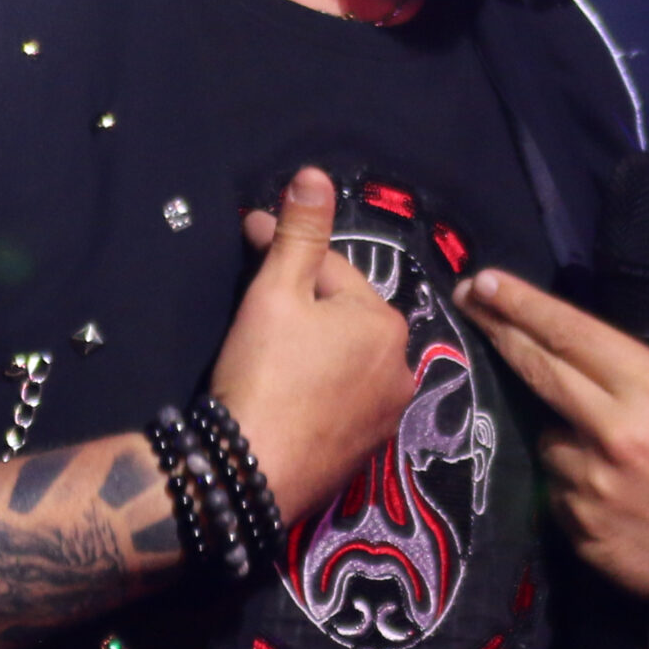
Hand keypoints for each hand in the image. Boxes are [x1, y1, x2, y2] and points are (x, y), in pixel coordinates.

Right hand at [213, 168, 414, 520]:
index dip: (282, 252)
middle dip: (304, 303)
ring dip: (314, 346)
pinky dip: (319, 389)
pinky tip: (287, 394)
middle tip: (256, 306)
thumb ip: (298, 231)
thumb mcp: (276, 291)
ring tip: (269, 352)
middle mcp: (402, 366)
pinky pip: (342, 400)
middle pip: (341, 316)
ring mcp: (388, 414)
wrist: (252, 474)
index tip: (247, 236)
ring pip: (344, 359)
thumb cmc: (264, 372)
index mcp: (385, 321)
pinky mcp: (368, 452)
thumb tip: (315, 174)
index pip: (329, 270)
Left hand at [452, 269, 648, 630]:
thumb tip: (636, 309)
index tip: (485, 281)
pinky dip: (577, 477)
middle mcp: (614, 434)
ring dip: (565, 428)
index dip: (521, 303)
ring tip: (617, 449)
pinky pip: (559, 484)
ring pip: (548, 434)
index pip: (570, 333)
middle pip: (536, 369)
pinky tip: (617, 489)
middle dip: (498, 329)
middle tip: (470, 300)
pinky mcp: (578, 527)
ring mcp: (590, 485)